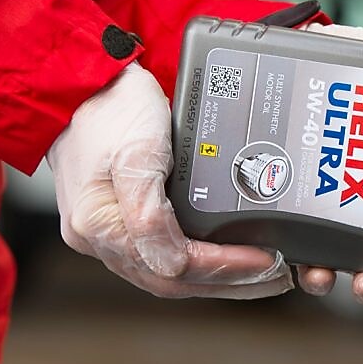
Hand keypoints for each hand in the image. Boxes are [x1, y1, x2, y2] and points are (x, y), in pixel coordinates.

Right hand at [47, 62, 293, 297]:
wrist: (86, 80)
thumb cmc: (110, 108)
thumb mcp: (136, 153)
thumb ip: (149, 215)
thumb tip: (173, 265)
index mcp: (99, 225)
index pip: (175, 267)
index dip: (227, 268)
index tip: (268, 260)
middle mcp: (99, 238)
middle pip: (174, 281)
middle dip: (230, 283)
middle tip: (276, 276)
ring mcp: (106, 232)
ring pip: (169, 273)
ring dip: (217, 279)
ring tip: (260, 274)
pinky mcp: (119, 220)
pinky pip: (164, 254)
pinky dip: (199, 262)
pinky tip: (226, 256)